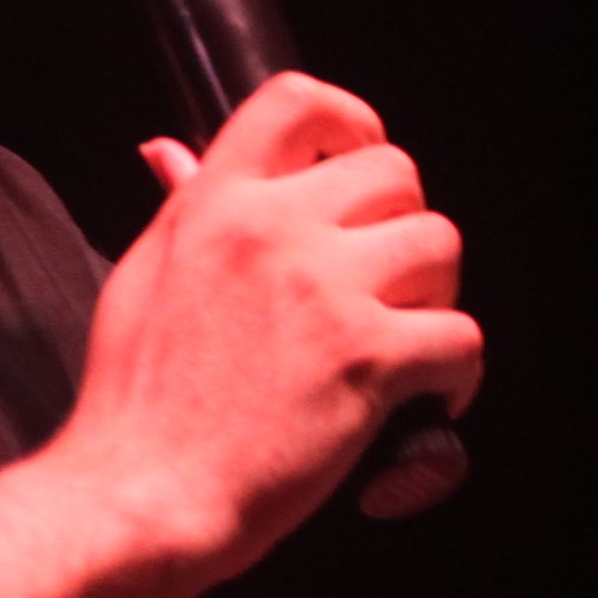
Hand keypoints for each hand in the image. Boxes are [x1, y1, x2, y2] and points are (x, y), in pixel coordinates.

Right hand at [59, 72, 479, 587]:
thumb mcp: (142, 278)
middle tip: (386, 283)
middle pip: (394, 172)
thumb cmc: (135, 406)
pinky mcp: (368, 358)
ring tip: (405, 337)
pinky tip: (429, 398)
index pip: (299, 101)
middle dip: (402, 225)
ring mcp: (324, 290)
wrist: (139, 496)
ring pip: (441, 243)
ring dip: (437, 292)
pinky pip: (462, 336)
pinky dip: (458, 373)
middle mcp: (273, 229)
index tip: (361, 164)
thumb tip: (172, 152)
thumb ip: (182, 210)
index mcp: (215, 203)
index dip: (351, 123)